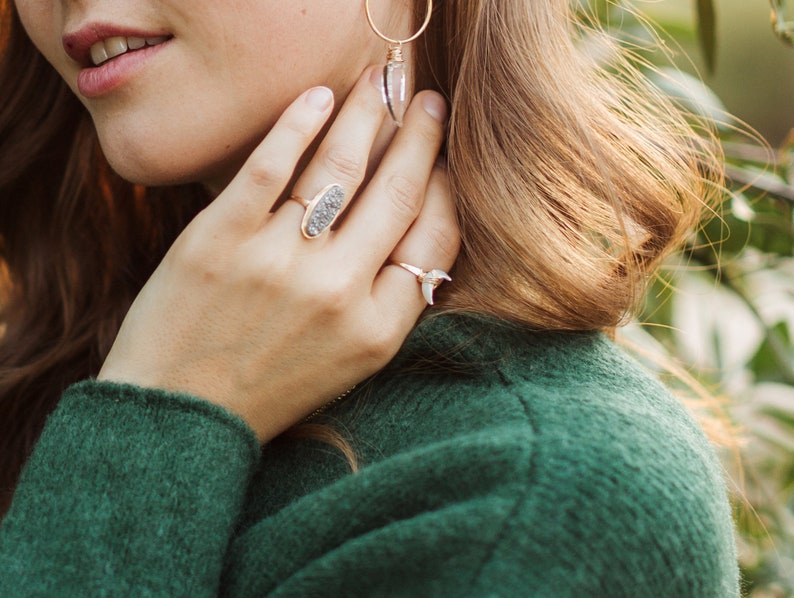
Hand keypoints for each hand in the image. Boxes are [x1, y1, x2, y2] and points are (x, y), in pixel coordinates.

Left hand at [97, 67, 458, 442]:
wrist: (181, 414)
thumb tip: (420, 222)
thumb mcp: (352, 362)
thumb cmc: (270, 386)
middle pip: (396, 192)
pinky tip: (319, 97)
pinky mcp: (221, 239)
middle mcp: (337, 293)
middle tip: (426, 99)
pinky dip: (299, 122)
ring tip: (380, 81)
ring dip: (367, 114)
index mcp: (378, 328)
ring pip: (341, 167)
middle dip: (420, 137)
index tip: (443, 159)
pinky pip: (271, 164)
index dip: (445, 188)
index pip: (435, 238)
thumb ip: (392, 302)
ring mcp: (279, 262)